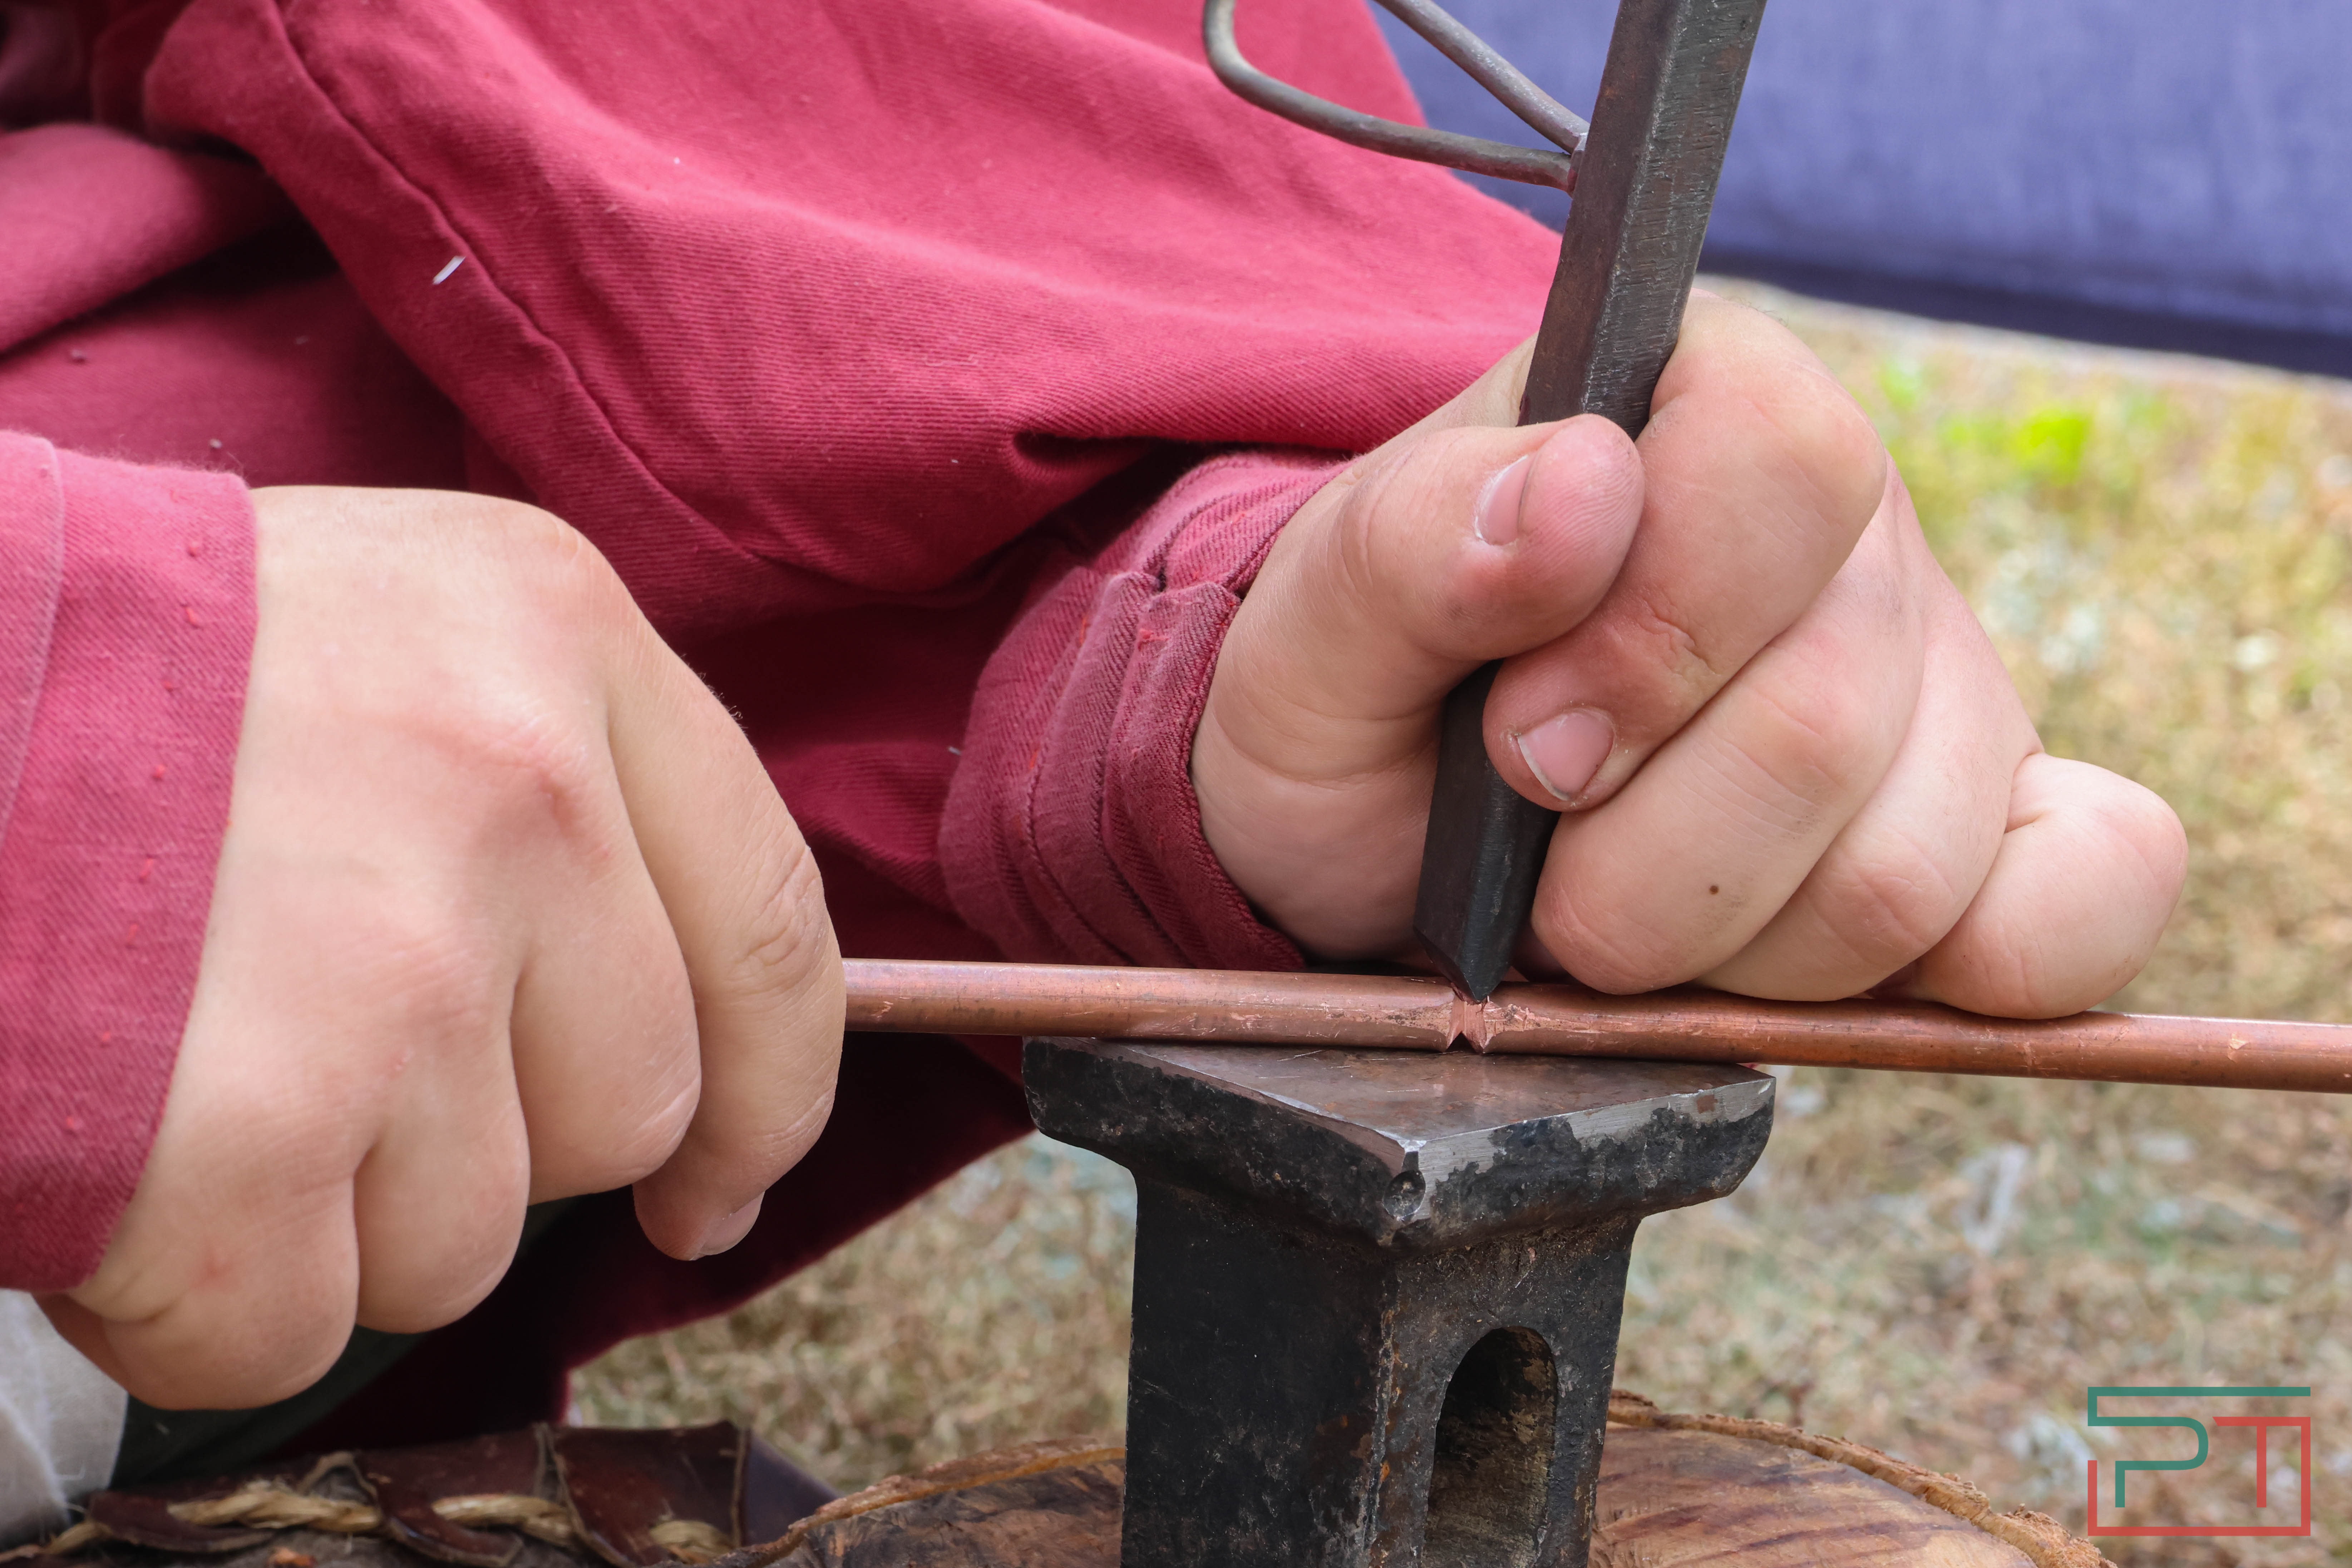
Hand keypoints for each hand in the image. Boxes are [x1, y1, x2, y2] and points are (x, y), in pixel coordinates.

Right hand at [42, 488, 842, 1409]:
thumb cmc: (96, 685)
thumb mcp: (376, 636)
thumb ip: (545, 798)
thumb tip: (678, 1064)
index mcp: (552, 633)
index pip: (770, 926)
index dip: (768, 1092)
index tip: (722, 1183)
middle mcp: (516, 785)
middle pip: (628, 1109)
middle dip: (488, 1145)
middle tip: (311, 1059)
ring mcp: (396, 958)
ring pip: (468, 1237)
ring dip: (327, 1216)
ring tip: (187, 1070)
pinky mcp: (250, 1124)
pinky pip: (296, 1324)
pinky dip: (197, 1294)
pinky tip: (116, 1156)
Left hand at [1193, 293, 2184, 1014]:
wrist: (1389, 827)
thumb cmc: (1359, 708)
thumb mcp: (1314, 631)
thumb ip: (1413, 546)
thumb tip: (1583, 482)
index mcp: (1702, 404)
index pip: (1784, 469)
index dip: (1651, 644)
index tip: (1523, 739)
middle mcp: (1853, 531)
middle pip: (1832, 720)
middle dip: (1638, 846)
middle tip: (1541, 832)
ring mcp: (1945, 683)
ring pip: (1900, 872)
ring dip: (1711, 936)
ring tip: (1610, 895)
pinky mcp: (1995, 827)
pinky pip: (2079, 906)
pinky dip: (1957, 967)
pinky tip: (1799, 947)